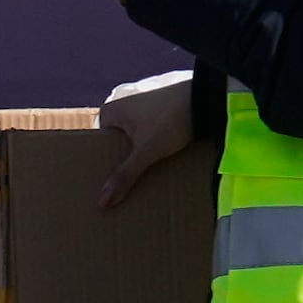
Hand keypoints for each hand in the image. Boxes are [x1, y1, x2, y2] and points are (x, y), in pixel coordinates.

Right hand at [95, 72, 195, 208]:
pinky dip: (149, 154)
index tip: (101, 189)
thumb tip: (103, 202)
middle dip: (120, 167)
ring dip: (136, 162)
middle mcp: (122, 109)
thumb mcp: (146, 151)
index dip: (101, 167)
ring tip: (137, 186)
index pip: (97, 147)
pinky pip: (146, 140)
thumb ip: (125, 175)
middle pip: (116, 148)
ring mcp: (141, 112)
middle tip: (118, 194)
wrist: (205, 100)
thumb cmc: (170, 119)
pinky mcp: (158, 117)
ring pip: (133, 145)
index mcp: (110, 112)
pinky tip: (154, 170)